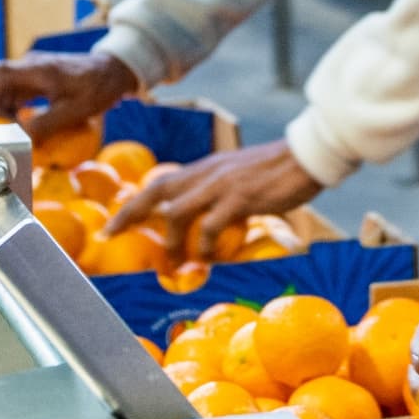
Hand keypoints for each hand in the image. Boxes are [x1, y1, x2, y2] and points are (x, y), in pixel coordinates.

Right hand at [0, 51, 137, 141]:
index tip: (1, 122)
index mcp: (37, 68)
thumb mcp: (74, 111)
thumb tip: (20, 141)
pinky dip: (15, 106)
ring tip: (17, 130)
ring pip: (5, 87)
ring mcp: (33, 69)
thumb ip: (45, 125)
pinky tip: (25, 123)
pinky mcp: (38, 75)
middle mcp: (30, 64)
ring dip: (4, 108)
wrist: (114, 70)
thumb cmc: (98, 89)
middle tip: (6, 129)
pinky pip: (17, 90)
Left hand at [107, 139, 324, 260]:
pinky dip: (203, 246)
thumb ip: (220, 195)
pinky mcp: (240, 197)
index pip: (160, 182)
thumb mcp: (240, 178)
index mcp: (205, 168)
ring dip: (171, 241)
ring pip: (177, 211)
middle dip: (130, 214)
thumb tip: (207, 223)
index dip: (133, 204)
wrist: (307, 155)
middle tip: (110, 234)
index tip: (112, 223)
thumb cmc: (278, 171)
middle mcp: (206, 173)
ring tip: (173, 263)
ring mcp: (221, 184)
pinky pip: (210, 226)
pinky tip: (208, 259)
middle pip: (156, 192)